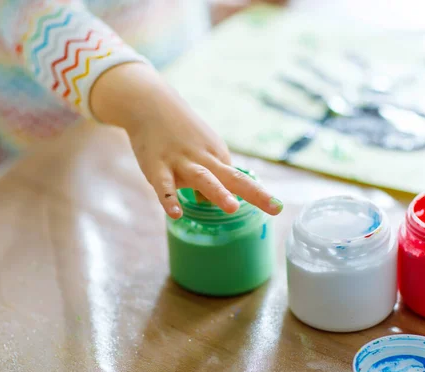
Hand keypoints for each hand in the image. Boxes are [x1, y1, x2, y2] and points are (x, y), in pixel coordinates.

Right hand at [90, 63, 283, 218]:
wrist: (149, 104)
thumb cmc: (177, 132)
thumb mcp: (199, 151)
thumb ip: (207, 177)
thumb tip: (208, 202)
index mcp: (217, 156)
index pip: (238, 181)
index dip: (255, 195)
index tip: (275, 207)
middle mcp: (204, 159)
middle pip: (233, 178)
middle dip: (255, 193)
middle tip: (275, 208)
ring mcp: (181, 162)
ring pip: (203, 179)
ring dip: (218, 193)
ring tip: (233, 208)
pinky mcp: (157, 167)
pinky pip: (164, 186)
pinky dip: (169, 199)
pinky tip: (176, 214)